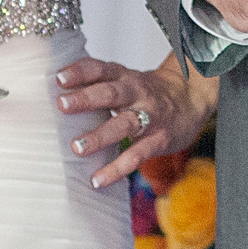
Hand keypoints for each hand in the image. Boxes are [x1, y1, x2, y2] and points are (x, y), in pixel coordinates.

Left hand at [58, 56, 218, 187]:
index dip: (81, 71)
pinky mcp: (159, 139)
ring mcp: (150, 116)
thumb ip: (99, 83)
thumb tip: (55, 90)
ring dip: (100, 135)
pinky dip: (116, 168)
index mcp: (126, 77)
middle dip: (87, 98)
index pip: (102, 69)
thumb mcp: (127, 80)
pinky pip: (137, 155)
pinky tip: (97, 180)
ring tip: (77, 147)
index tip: (59, 77)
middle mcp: (138, 93)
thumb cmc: (148, 93)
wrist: (192, 99)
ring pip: (124, 124)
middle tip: (62, 105)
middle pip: (112, 93)